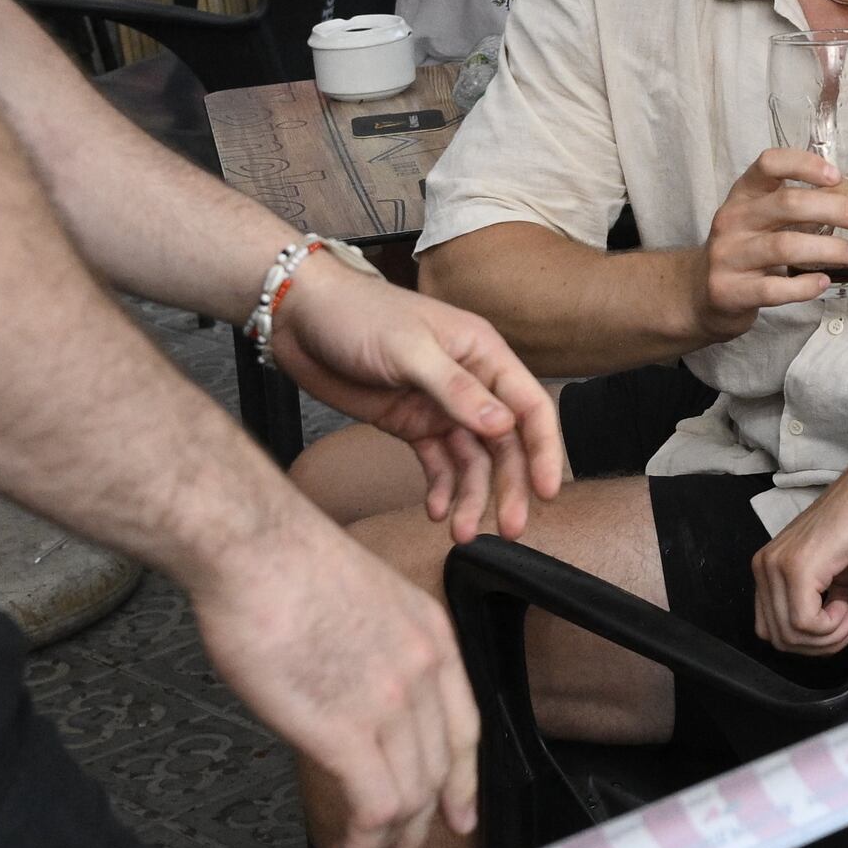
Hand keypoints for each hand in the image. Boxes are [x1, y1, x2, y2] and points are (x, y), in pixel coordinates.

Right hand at [192, 512, 477, 847]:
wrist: (252, 547)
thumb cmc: (280, 564)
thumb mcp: (355, 603)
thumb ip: (369, 655)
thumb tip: (346, 702)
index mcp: (431, 636)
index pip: (465, 728)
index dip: (461, 781)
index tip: (457, 813)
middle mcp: (425, 672)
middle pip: (437, 771)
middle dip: (422, 825)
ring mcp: (392, 702)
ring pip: (409, 797)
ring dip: (388, 843)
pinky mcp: (348, 729)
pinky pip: (373, 807)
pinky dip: (363, 842)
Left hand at [272, 252, 565, 544]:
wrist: (301, 317)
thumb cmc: (357, 314)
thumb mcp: (408, 349)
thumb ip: (456, 389)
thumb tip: (504, 426)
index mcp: (482, 353)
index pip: (529, 406)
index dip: (544, 450)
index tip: (546, 491)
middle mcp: (470, 382)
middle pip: (505, 443)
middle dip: (509, 486)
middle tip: (509, 528)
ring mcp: (440, 407)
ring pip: (472, 460)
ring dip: (471, 496)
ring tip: (461, 532)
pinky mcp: (411, 424)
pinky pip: (437, 463)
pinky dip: (440, 488)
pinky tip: (436, 510)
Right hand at [695, 145, 847, 331]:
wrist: (701, 293)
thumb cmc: (749, 247)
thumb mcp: (776, 218)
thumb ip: (824, 199)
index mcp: (745, 193)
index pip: (769, 163)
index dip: (804, 164)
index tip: (837, 175)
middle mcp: (733, 219)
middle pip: (787, 204)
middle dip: (833, 209)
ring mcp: (728, 256)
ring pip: (783, 247)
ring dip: (827, 250)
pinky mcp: (730, 291)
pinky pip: (773, 289)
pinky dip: (803, 287)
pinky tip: (823, 282)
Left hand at [755, 456, 847, 658]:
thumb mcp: (837, 581)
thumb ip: (825, 612)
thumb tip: (832, 642)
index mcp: (768, 571)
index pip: (773, 631)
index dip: (811, 642)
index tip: (844, 627)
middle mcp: (764, 568)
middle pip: (780, 639)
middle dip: (822, 644)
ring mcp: (774, 567)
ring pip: (791, 634)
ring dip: (830, 635)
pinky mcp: (794, 567)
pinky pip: (804, 622)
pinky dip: (832, 625)